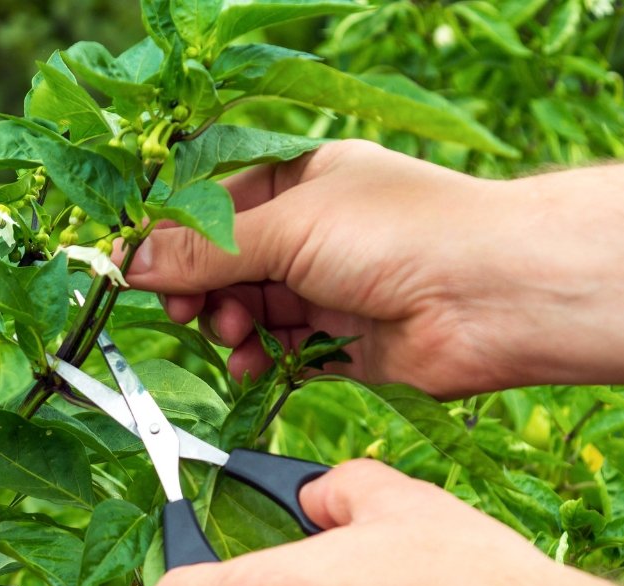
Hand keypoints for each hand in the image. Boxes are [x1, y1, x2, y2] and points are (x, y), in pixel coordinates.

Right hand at [126, 140, 520, 397]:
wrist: (493, 296)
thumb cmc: (400, 234)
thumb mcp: (287, 227)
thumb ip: (205, 251)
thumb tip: (131, 262)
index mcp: (303, 180)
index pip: (217, 206)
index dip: (176, 238)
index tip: (138, 270)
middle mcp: (315, 232)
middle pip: (227, 263)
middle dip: (201, 289)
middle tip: (184, 310)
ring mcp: (328, 289)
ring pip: (248, 311)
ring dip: (228, 327)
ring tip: (235, 336)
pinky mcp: (341, 344)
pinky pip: (279, 354)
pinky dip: (258, 362)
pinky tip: (252, 367)